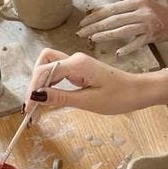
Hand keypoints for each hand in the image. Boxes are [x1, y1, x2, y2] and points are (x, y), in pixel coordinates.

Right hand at [24, 48, 167, 115]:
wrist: (139, 91)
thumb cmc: (119, 97)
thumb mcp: (88, 102)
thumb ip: (61, 98)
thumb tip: (36, 97)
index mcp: (77, 64)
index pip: (44, 71)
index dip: (32, 88)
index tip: (28, 109)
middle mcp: (75, 59)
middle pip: (43, 62)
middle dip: (34, 82)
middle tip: (31, 106)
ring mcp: (77, 63)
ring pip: (49, 67)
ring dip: (41, 84)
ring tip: (37, 106)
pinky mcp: (79, 69)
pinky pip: (58, 72)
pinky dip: (50, 84)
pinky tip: (49, 99)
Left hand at [77, 0, 167, 56]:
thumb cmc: (155, 13)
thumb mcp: (140, 6)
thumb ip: (123, 10)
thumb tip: (99, 14)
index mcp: (136, 1)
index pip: (111, 8)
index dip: (95, 16)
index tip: (82, 22)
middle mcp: (141, 11)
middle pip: (114, 19)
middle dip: (95, 26)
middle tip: (80, 33)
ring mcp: (147, 24)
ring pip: (123, 30)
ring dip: (106, 35)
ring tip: (92, 39)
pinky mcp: (152, 36)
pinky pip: (137, 43)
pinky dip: (127, 48)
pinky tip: (117, 53)